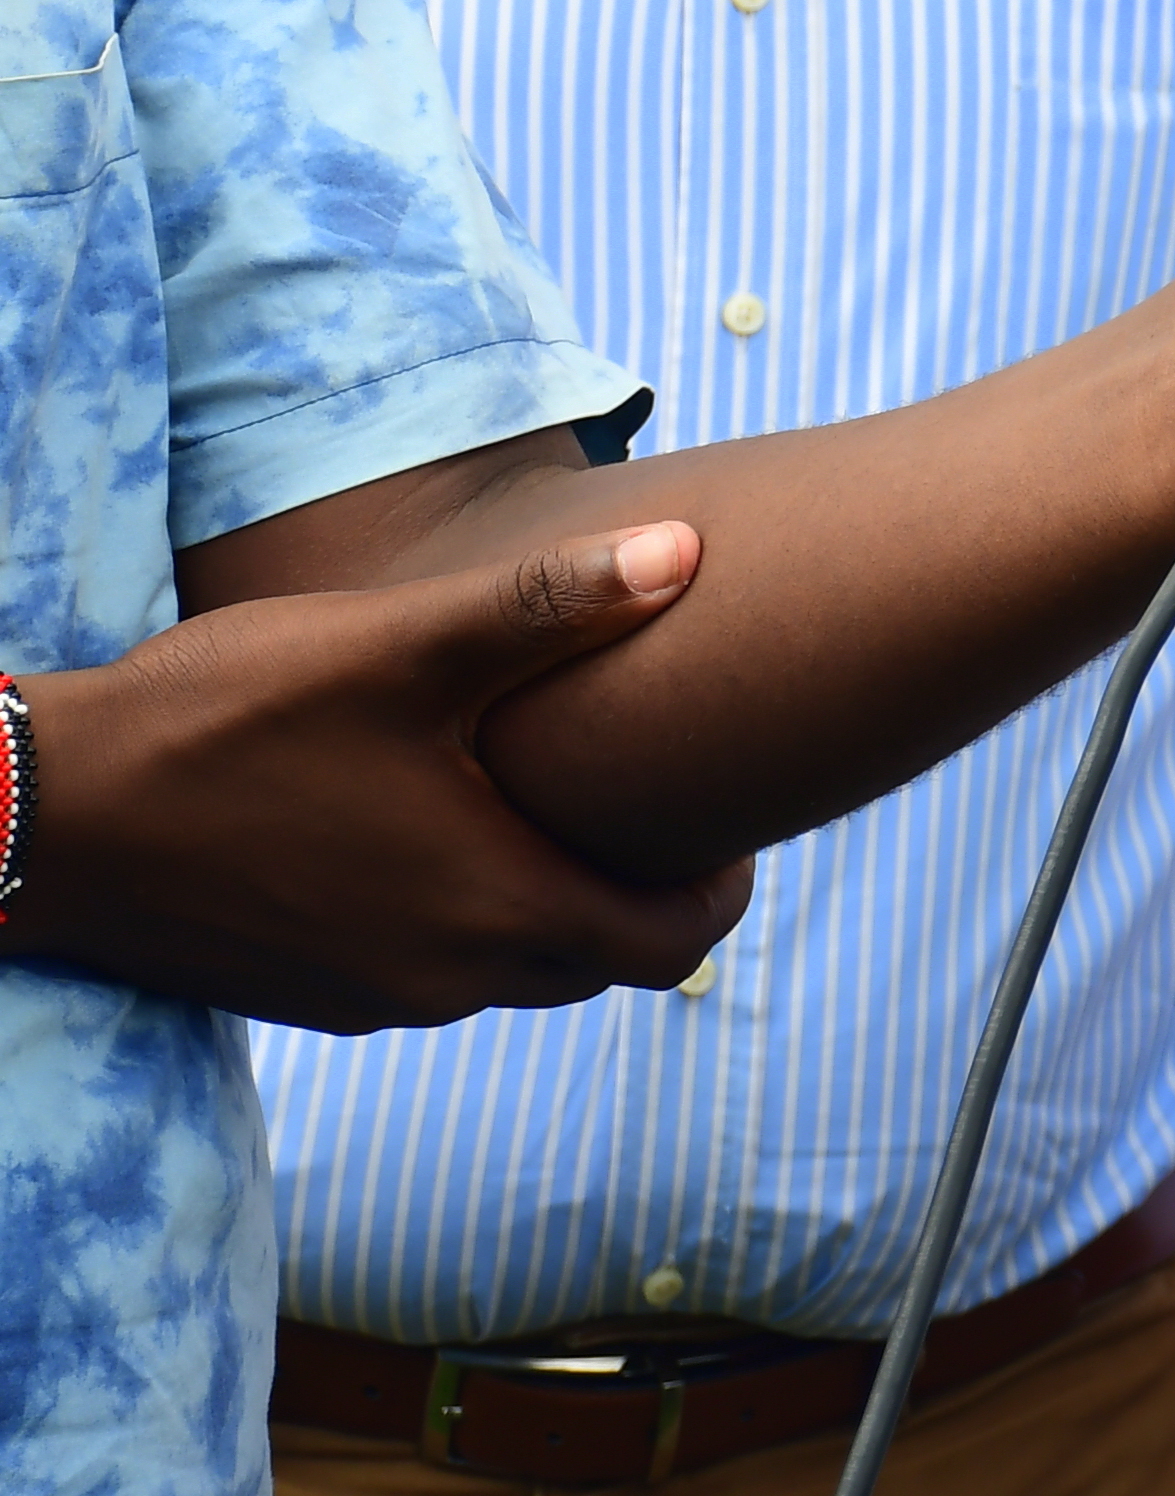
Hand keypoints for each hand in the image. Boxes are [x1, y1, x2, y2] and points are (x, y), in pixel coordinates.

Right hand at [20, 524, 748, 1027]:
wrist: (38, 819)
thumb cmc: (223, 724)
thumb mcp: (399, 647)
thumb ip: (551, 604)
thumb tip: (691, 550)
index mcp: (494, 909)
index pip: (673, 939)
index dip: (725, 882)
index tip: (732, 812)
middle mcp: (443, 979)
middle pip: (603, 965)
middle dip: (649, 896)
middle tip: (663, 805)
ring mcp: (366, 997)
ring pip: (514, 972)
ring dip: (554, 905)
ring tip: (562, 807)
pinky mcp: (302, 991)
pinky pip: (429, 972)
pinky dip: (468, 919)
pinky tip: (445, 831)